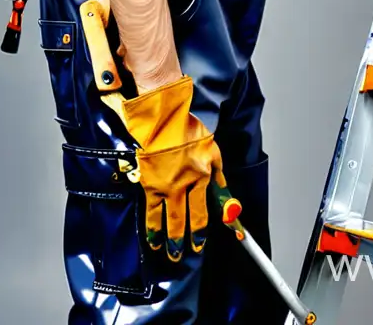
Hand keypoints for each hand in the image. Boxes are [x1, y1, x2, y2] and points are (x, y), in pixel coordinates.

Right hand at [121, 75, 226, 261]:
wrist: (164, 119)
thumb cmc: (190, 131)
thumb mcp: (212, 150)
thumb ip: (218, 174)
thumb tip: (224, 193)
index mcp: (202, 175)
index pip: (203, 211)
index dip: (201, 230)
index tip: (201, 242)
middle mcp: (183, 184)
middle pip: (184, 220)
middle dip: (185, 240)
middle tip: (184, 253)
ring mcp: (165, 186)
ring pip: (166, 219)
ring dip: (167, 238)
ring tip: (168, 251)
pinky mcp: (149, 184)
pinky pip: (150, 210)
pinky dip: (152, 226)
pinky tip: (153, 236)